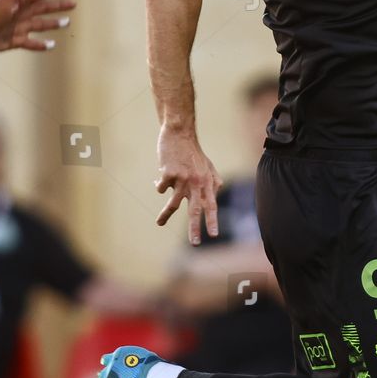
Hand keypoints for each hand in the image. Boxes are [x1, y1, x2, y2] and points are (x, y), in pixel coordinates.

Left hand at [0, 0, 74, 56]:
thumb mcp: (6, 1)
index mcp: (20, 2)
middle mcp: (20, 13)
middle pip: (43, 9)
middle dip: (58, 6)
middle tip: (73, 4)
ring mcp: (18, 27)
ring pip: (40, 25)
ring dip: (53, 24)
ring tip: (67, 23)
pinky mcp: (14, 40)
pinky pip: (31, 42)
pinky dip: (40, 44)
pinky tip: (50, 45)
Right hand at [155, 126, 221, 243]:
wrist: (179, 133)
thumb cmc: (192, 150)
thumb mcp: (208, 165)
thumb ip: (213, 179)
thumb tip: (218, 191)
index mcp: (206, 182)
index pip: (211, 205)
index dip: (212, 220)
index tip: (213, 235)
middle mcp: (196, 183)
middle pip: (195, 210)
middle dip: (194, 228)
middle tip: (194, 244)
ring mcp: (182, 179)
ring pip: (173, 204)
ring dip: (164, 215)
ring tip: (159, 224)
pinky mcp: (168, 174)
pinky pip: (161, 188)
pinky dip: (159, 186)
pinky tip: (159, 178)